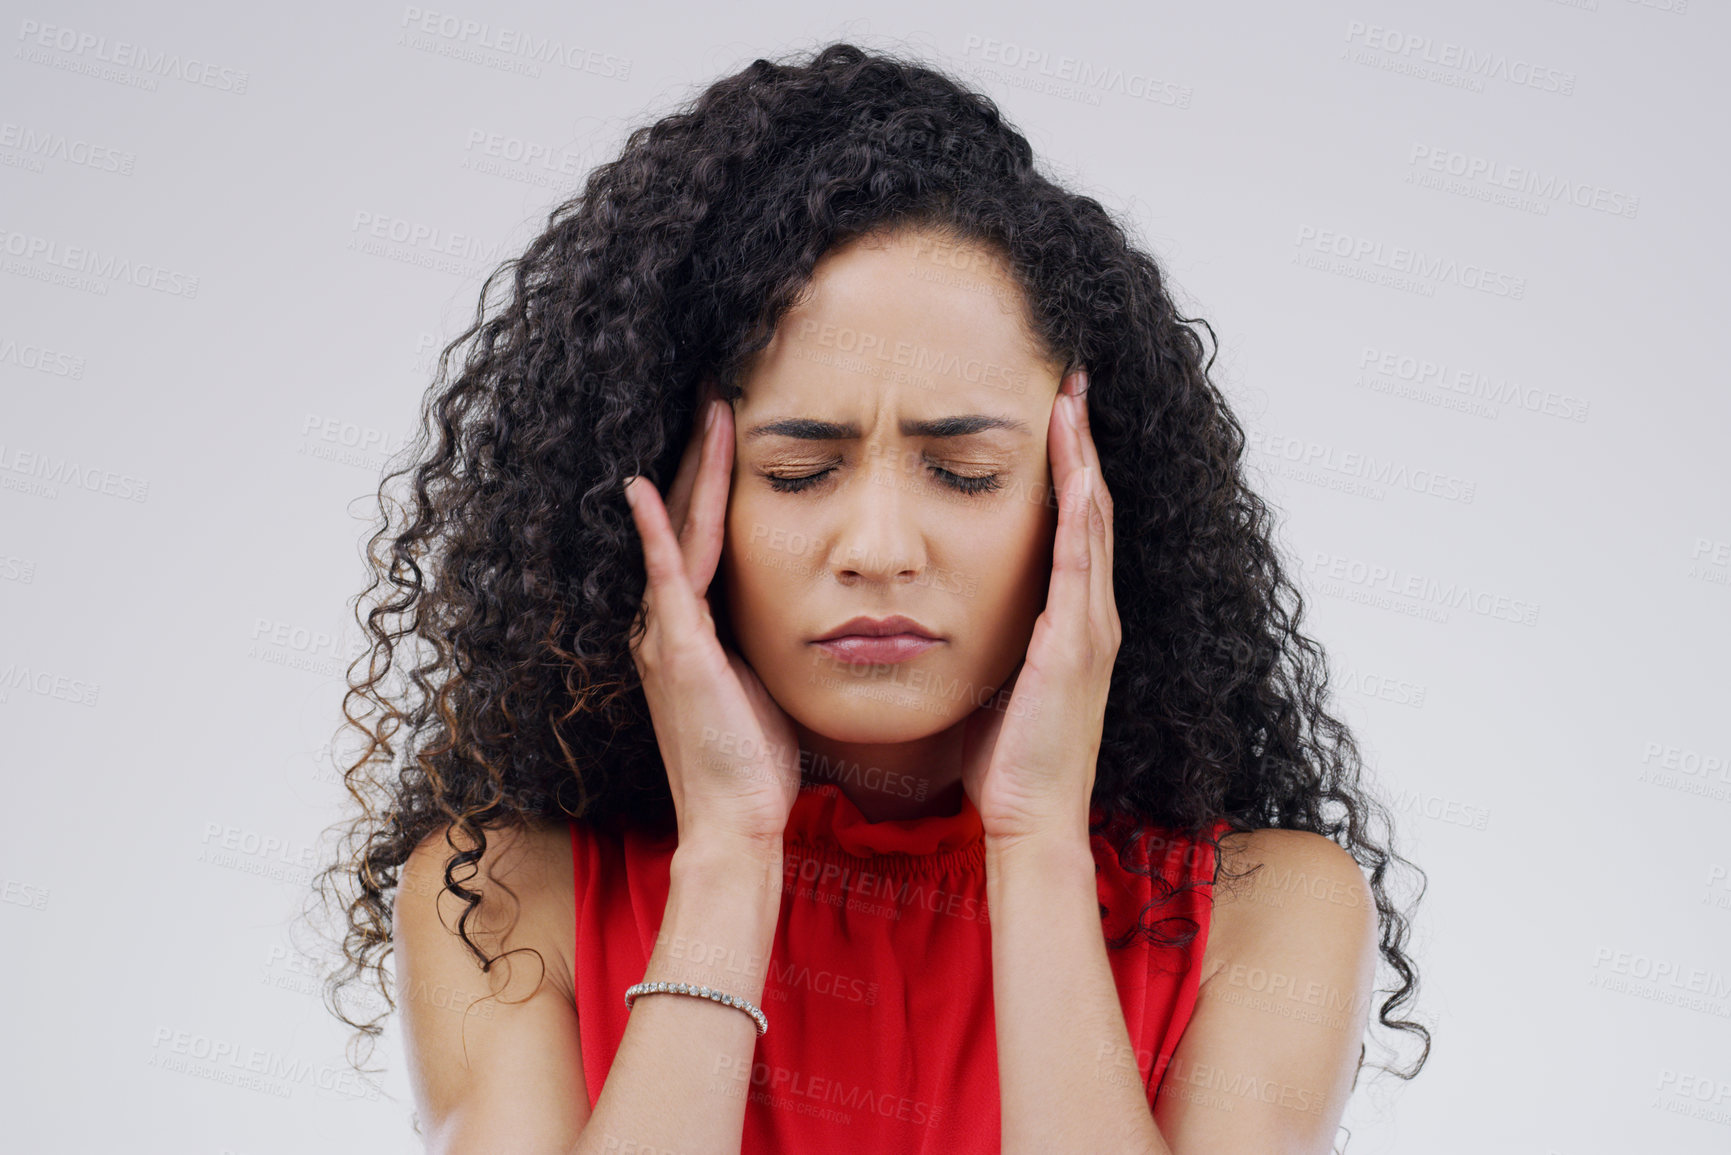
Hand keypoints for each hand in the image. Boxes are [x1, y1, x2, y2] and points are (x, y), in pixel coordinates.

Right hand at [623, 381, 802, 851]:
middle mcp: (666, 624)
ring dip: (693, 469)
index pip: (702, 534)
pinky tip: (644, 489)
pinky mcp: (678, 652)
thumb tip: (807, 608)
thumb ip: (769, 639)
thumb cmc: (757, 765)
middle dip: (701, 453)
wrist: (735, 824)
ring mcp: (666, 635)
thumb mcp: (765, 684)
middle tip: (718, 390)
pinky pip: (665, 578)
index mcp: (688, 630)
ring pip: (679, 531)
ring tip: (710, 408)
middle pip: (684, 517)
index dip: (716, 479)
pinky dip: (656, 533)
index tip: (735, 426)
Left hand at [958, 368, 1120, 845]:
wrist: (1030, 823)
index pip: (1073, 526)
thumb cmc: (1007, 764)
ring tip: (1072, 397)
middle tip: (1071, 379)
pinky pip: (1080, 561)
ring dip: (1084, 455)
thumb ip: (988, 643)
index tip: (1052, 412)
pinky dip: (1080, 508)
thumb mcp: (996, 684)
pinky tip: (1073, 464)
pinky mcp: (1074, 644)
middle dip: (1082, 442)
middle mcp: (1091, 616)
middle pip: (1093, 507)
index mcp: (1071, 624)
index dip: (1067, 467)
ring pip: (1094, 520)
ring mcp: (1090, 628)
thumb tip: (944, 613)